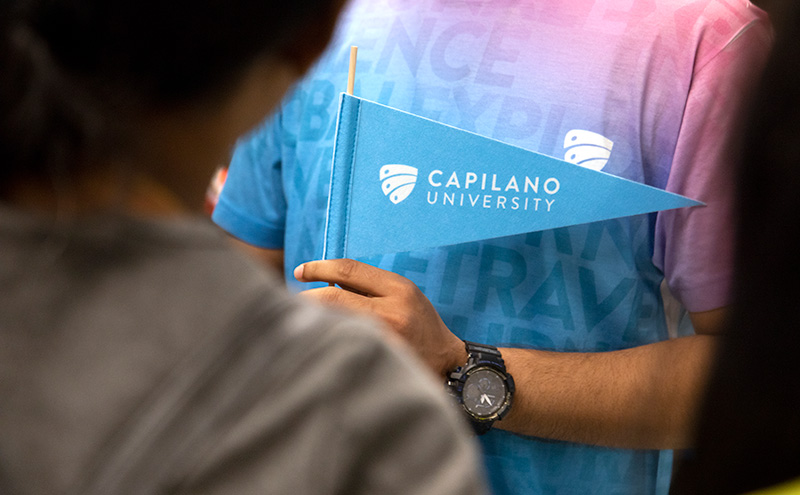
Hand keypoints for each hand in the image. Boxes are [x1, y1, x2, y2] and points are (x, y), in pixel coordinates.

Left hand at [294, 259, 466, 376]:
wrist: (446, 361)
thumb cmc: (419, 325)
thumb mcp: (401, 295)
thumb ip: (369, 287)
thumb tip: (324, 281)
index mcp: (399, 288)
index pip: (349, 270)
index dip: (319, 268)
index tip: (299, 271)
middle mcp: (392, 310)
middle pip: (334, 296)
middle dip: (306, 296)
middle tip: (289, 298)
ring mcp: (384, 337)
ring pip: (333, 320)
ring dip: (311, 318)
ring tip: (298, 318)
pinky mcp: (377, 358)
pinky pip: (341, 342)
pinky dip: (324, 337)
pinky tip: (315, 338)